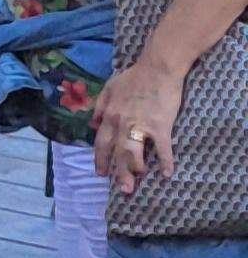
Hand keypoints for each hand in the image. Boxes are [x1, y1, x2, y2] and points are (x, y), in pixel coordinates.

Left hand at [98, 59, 187, 190]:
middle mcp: (122, 123)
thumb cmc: (134, 77)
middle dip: (117, 172)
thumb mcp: (109, 88)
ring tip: (136, 183)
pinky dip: (165, 161)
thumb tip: (92, 124)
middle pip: (116, 152)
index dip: (100, 158)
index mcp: (110, 115)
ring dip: (134, 170)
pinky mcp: (160, 126)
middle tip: (120, 189)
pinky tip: (166, 174)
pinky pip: (162, 148)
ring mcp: (141, 125)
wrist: (157, 68)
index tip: (100, 172)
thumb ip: (100, 106)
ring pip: (133, 153)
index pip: (101, 142)